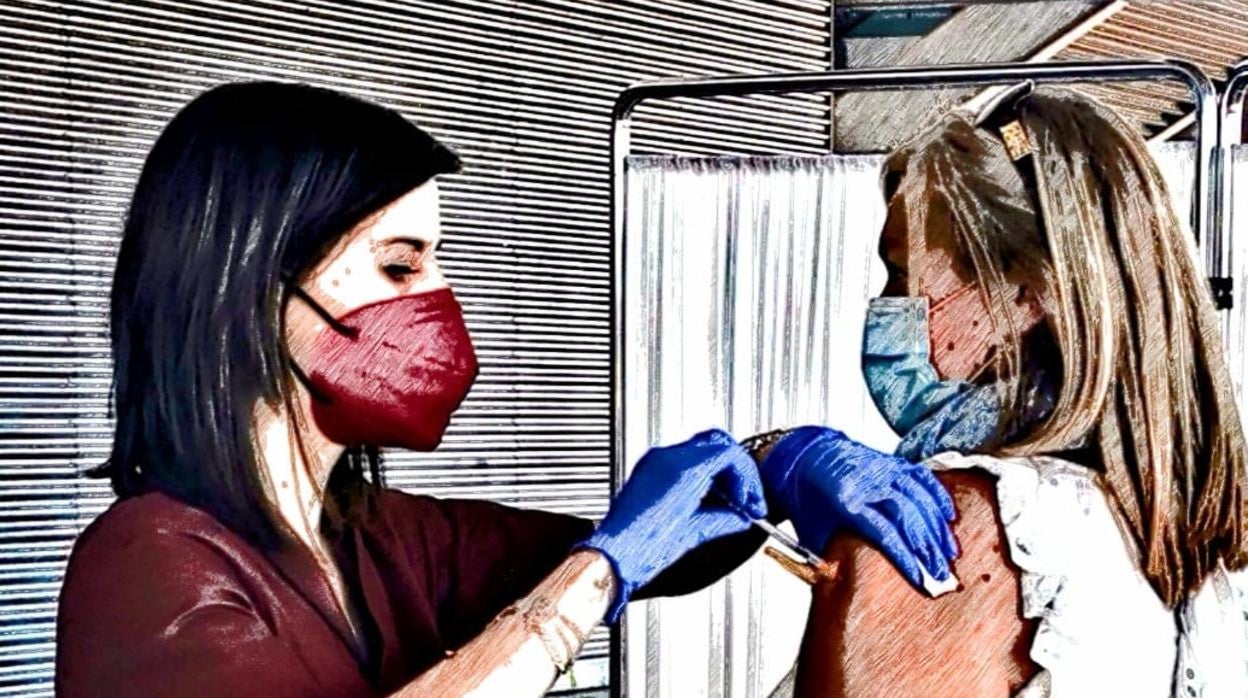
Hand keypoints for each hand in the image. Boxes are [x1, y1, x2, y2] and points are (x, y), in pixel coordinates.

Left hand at [578, 428, 765, 620]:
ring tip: (728, 502)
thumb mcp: (693, 534)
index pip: (729, 454)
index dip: (747, 478)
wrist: (611, 556)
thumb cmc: (642, 547)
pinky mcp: (647, 471)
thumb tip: (739, 519)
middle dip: (737, 469)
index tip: (750, 501)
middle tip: (746, 498)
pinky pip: (681, 460)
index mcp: (683, 470)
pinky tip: (706, 499)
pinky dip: (700, 473)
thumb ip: (723, 520)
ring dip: (719, 470)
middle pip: (717, 444)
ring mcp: (655, 462)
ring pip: (700, 448)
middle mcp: (667, 458)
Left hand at [759, 426, 956, 588]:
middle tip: (941, 574)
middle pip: (908, 516)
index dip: (906, 560)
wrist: (800, 457)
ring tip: (949, 553)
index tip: (921, 581)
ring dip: (938, 527)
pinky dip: (937, 497)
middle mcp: (866, 483)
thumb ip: (833, 558)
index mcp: (845, 503)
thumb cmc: (807, 501)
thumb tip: (852, 588)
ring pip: (919, 497)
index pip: (885, 534)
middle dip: (928, 549)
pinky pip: (921, 477)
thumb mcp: (813, 533)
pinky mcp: (890, 461)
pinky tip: (949, 517)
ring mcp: (881, 469)